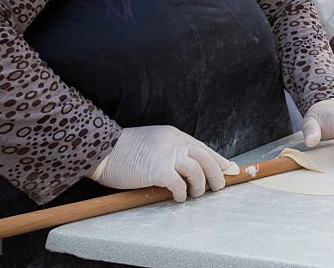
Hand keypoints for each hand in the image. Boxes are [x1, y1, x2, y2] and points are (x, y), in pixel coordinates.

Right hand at [90, 125, 233, 202]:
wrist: (104, 150)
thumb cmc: (126, 150)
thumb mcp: (155, 142)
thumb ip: (172, 150)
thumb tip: (190, 167)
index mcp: (176, 135)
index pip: (204, 148)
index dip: (219, 160)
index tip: (229, 170)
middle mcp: (176, 142)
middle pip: (207, 159)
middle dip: (216, 175)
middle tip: (217, 187)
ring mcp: (168, 155)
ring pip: (198, 171)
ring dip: (200, 186)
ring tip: (195, 194)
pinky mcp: (159, 170)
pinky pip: (180, 184)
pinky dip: (182, 193)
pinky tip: (179, 197)